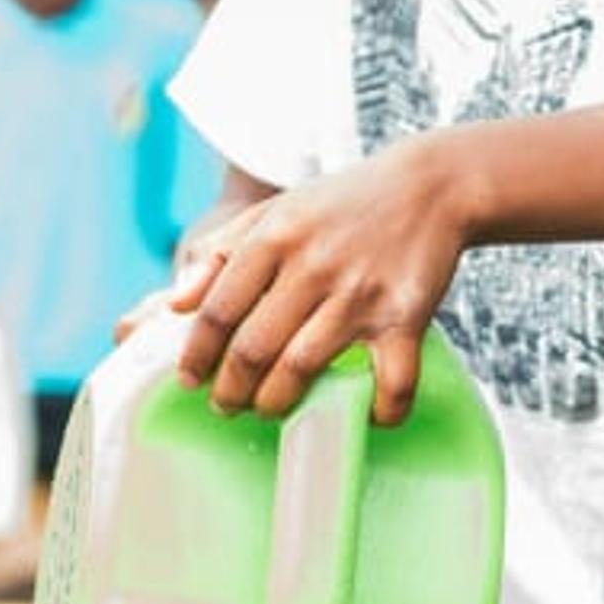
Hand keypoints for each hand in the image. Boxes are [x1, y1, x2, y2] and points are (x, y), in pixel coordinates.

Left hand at [170, 138, 471, 423]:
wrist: (428, 187)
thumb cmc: (341, 205)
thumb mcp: (273, 212)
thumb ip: (219, 253)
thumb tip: (175, 304)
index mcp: (274, 239)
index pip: (218, 311)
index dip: (196, 354)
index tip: (189, 379)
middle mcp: (312, 267)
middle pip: (253, 348)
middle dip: (230, 390)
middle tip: (226, 404)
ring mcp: (360, 295)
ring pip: (302, 367)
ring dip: (278, 402)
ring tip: (270, 409)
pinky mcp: (405, 317)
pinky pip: (392, 381)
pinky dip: (380, 410)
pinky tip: (368, 416)